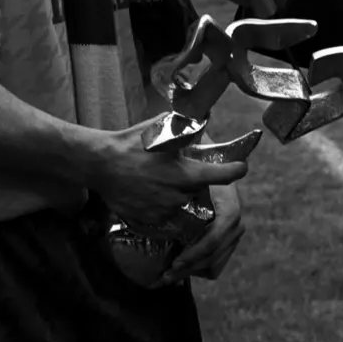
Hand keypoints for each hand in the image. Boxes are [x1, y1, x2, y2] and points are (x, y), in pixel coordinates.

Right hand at [89, 117, 247, 226]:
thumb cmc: (132, 142)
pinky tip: (151, 189)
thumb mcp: (162, 128)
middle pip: (200, 190)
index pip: (220, 175)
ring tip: (162, 177)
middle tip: (182, 166)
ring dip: (180, 192)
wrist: (100, 164)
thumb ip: (185, 128)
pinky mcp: (149, 220)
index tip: (242, 167)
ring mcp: (163, 210)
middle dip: (196, 179)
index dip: (235, 170)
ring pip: (182, 202)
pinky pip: (165, 213)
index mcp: (184, 173)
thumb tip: (201, 121)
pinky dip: (163, 203)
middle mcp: (177, 195)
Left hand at [160, 183, 243, 284]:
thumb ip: (190, 189)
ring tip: (170, 274)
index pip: (213, 239)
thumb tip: (170, 199)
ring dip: (191, 272)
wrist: (222, 176)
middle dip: (188, 268)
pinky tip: (183, 265)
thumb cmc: (205, 177)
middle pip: (212, 257)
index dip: (194, 254)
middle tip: (166, 275)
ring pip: (214, 266)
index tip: (174, 263)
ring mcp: (235, 237)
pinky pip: (216, 266)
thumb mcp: (200, 180)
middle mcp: (236, 227)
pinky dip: (199, 269)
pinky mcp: (231, 245)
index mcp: (231, 211)